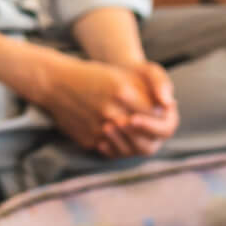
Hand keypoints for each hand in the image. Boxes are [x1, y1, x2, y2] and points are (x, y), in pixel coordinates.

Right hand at [21, 53, 175, 157]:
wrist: (56, 83)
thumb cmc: (95, 75)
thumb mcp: (124, 74)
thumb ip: (152, 88)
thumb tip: (169, 107)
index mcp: (123, 92)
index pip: (156, 116)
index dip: (160, 118)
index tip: (159, 115)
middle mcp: (111, 113)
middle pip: (145, 136)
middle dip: (150, 134)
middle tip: (149, 130)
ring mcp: (98, 129)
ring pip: (129, 148)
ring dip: (134, 143)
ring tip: (135, 135)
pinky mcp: (88, 140)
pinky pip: (110, 151)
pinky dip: (116, 146)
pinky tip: (116, 136)